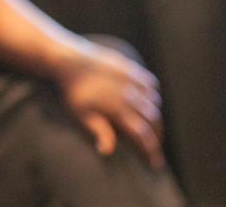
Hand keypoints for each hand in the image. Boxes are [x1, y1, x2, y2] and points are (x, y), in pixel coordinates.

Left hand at [56, 43, 165, 166]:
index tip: (152, 162)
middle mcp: (130, 95)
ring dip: (155, 118)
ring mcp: (132, 80)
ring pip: (154, 102)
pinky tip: (150, 103)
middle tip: (154, 149)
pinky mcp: (131, 69)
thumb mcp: (80, 116)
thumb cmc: (73, 94)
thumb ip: (98, 131)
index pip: (141, 134)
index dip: (149, 150)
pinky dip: (154, 97)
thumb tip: (108, 151)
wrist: (70, 63)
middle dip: (156, 137)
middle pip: (152, 120)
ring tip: (152, 129)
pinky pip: (151, 84)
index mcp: (118, 110)